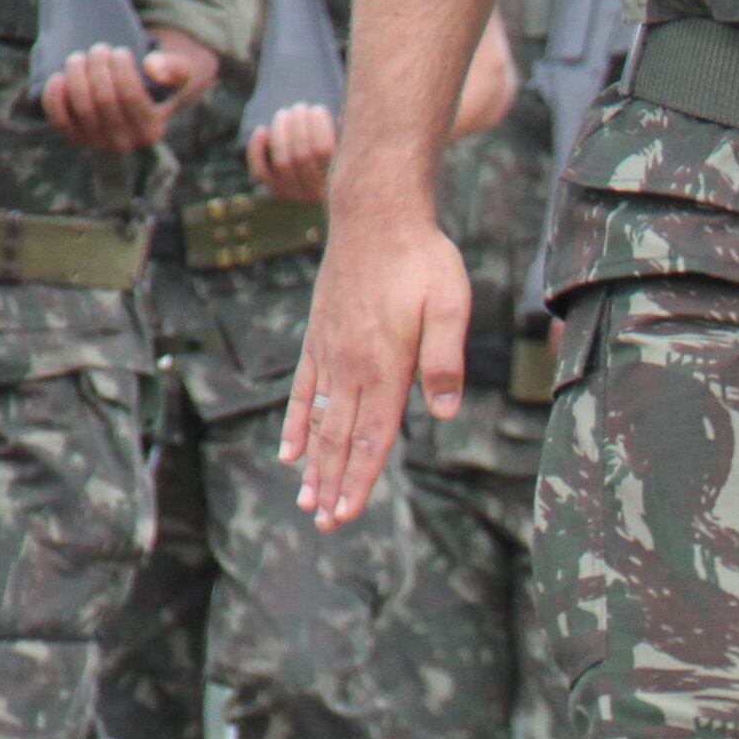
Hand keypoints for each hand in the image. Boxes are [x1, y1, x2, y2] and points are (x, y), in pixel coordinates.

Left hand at [41, 25, 218, 150]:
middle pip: (104, 99)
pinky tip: (60, 77)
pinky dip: (55, 96)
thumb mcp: (180, 74)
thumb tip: (151, 67)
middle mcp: (125, 144)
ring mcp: (98, 144)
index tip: (120, 51)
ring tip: (79, 57)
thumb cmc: (158, 83)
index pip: (131, 97)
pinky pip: (59, 118)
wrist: (137, 102)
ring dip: (76, 75)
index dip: (121, 68)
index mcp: (151, 131)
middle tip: (99, 49)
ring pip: (82, 106)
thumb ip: (176, 68)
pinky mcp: (76, 139)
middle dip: (97, 66)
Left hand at [247, 100, 337, 199]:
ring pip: (282, 162)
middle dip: (298, 123)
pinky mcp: (274, 190)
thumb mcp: (347, 141)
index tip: (318, 108)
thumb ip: (346, 131)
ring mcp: (293, 194)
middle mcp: (316, 193)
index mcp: (339, 181)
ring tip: (285, 113)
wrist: (319, 174)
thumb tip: (342, 117)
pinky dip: (257, 149)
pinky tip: (262, 130)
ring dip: (280, 131)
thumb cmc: (338, 148)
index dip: (318, 125)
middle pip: (302, 154)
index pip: (324, 151)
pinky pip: (261, 172)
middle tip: (300, 107)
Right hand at [281, 202, 465, 528]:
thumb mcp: (449, 304)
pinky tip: (288, 450)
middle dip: (333, 485)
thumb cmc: (422, 258)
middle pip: (340, 437)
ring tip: (305, 502)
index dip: (359, 478)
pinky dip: (297, 422)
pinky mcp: (319, 337)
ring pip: (319, 420)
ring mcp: (329, 352)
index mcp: (383, 365)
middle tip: (324, 525)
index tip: (347, 514)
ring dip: (313, 464)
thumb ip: (445, 358)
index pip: (371, 436)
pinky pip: (303, 389)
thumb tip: (442, 412)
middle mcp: (350, 365)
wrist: (375, 213)